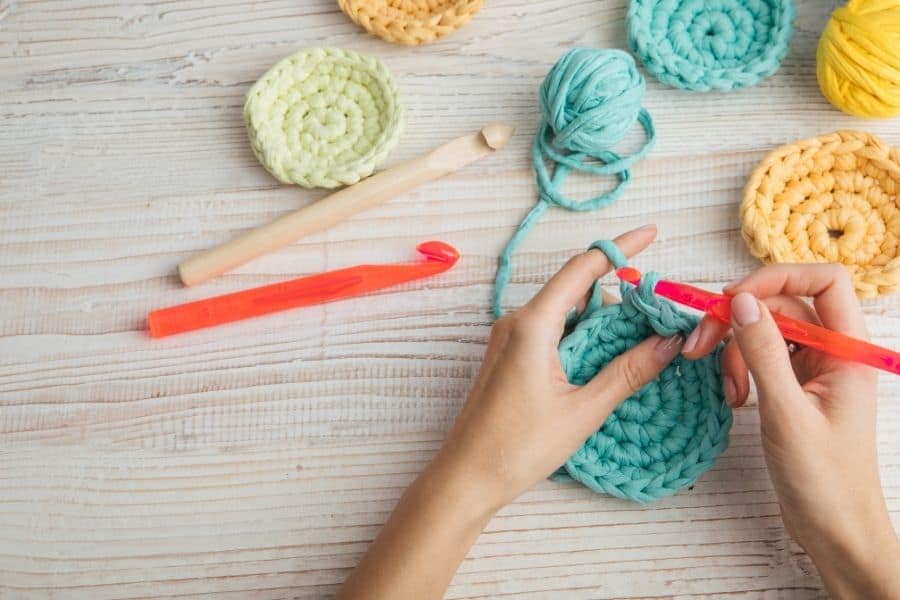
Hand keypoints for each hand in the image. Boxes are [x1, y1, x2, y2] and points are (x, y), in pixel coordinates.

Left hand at [338, 225, 683, 599]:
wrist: (466, 476)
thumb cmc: (517, 446)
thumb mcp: (583, 409)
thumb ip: (628, 371)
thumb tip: (669, 342)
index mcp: (533, 324)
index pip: (583, 267)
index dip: (620, 247)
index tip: (652, 232)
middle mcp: (517, 321)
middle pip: (576, 289)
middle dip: (619, 293)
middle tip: (660, 311)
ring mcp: (510, 337)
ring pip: (565, 312)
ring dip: (602, 319)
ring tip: (643, 338)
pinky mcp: (509, 355)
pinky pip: (552, 330)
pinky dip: (582, 335)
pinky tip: (608, 355)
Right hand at [682, 264, 899, 597]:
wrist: (835, 529)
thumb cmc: (824, 479)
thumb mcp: (786, 412)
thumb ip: (763, 351)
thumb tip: (740, 301)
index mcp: (848, 351)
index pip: (824, 281)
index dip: (777, 277)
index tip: (733, 298)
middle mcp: (834, 352)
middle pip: (783, 305)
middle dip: (738, 320)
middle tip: (700, 344)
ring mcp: (814, 369)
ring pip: (766, 331)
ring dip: (735, 351)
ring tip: (727, 391)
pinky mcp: (795, 387)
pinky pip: (761, 357)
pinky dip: (739, 369)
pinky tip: (734, 396)